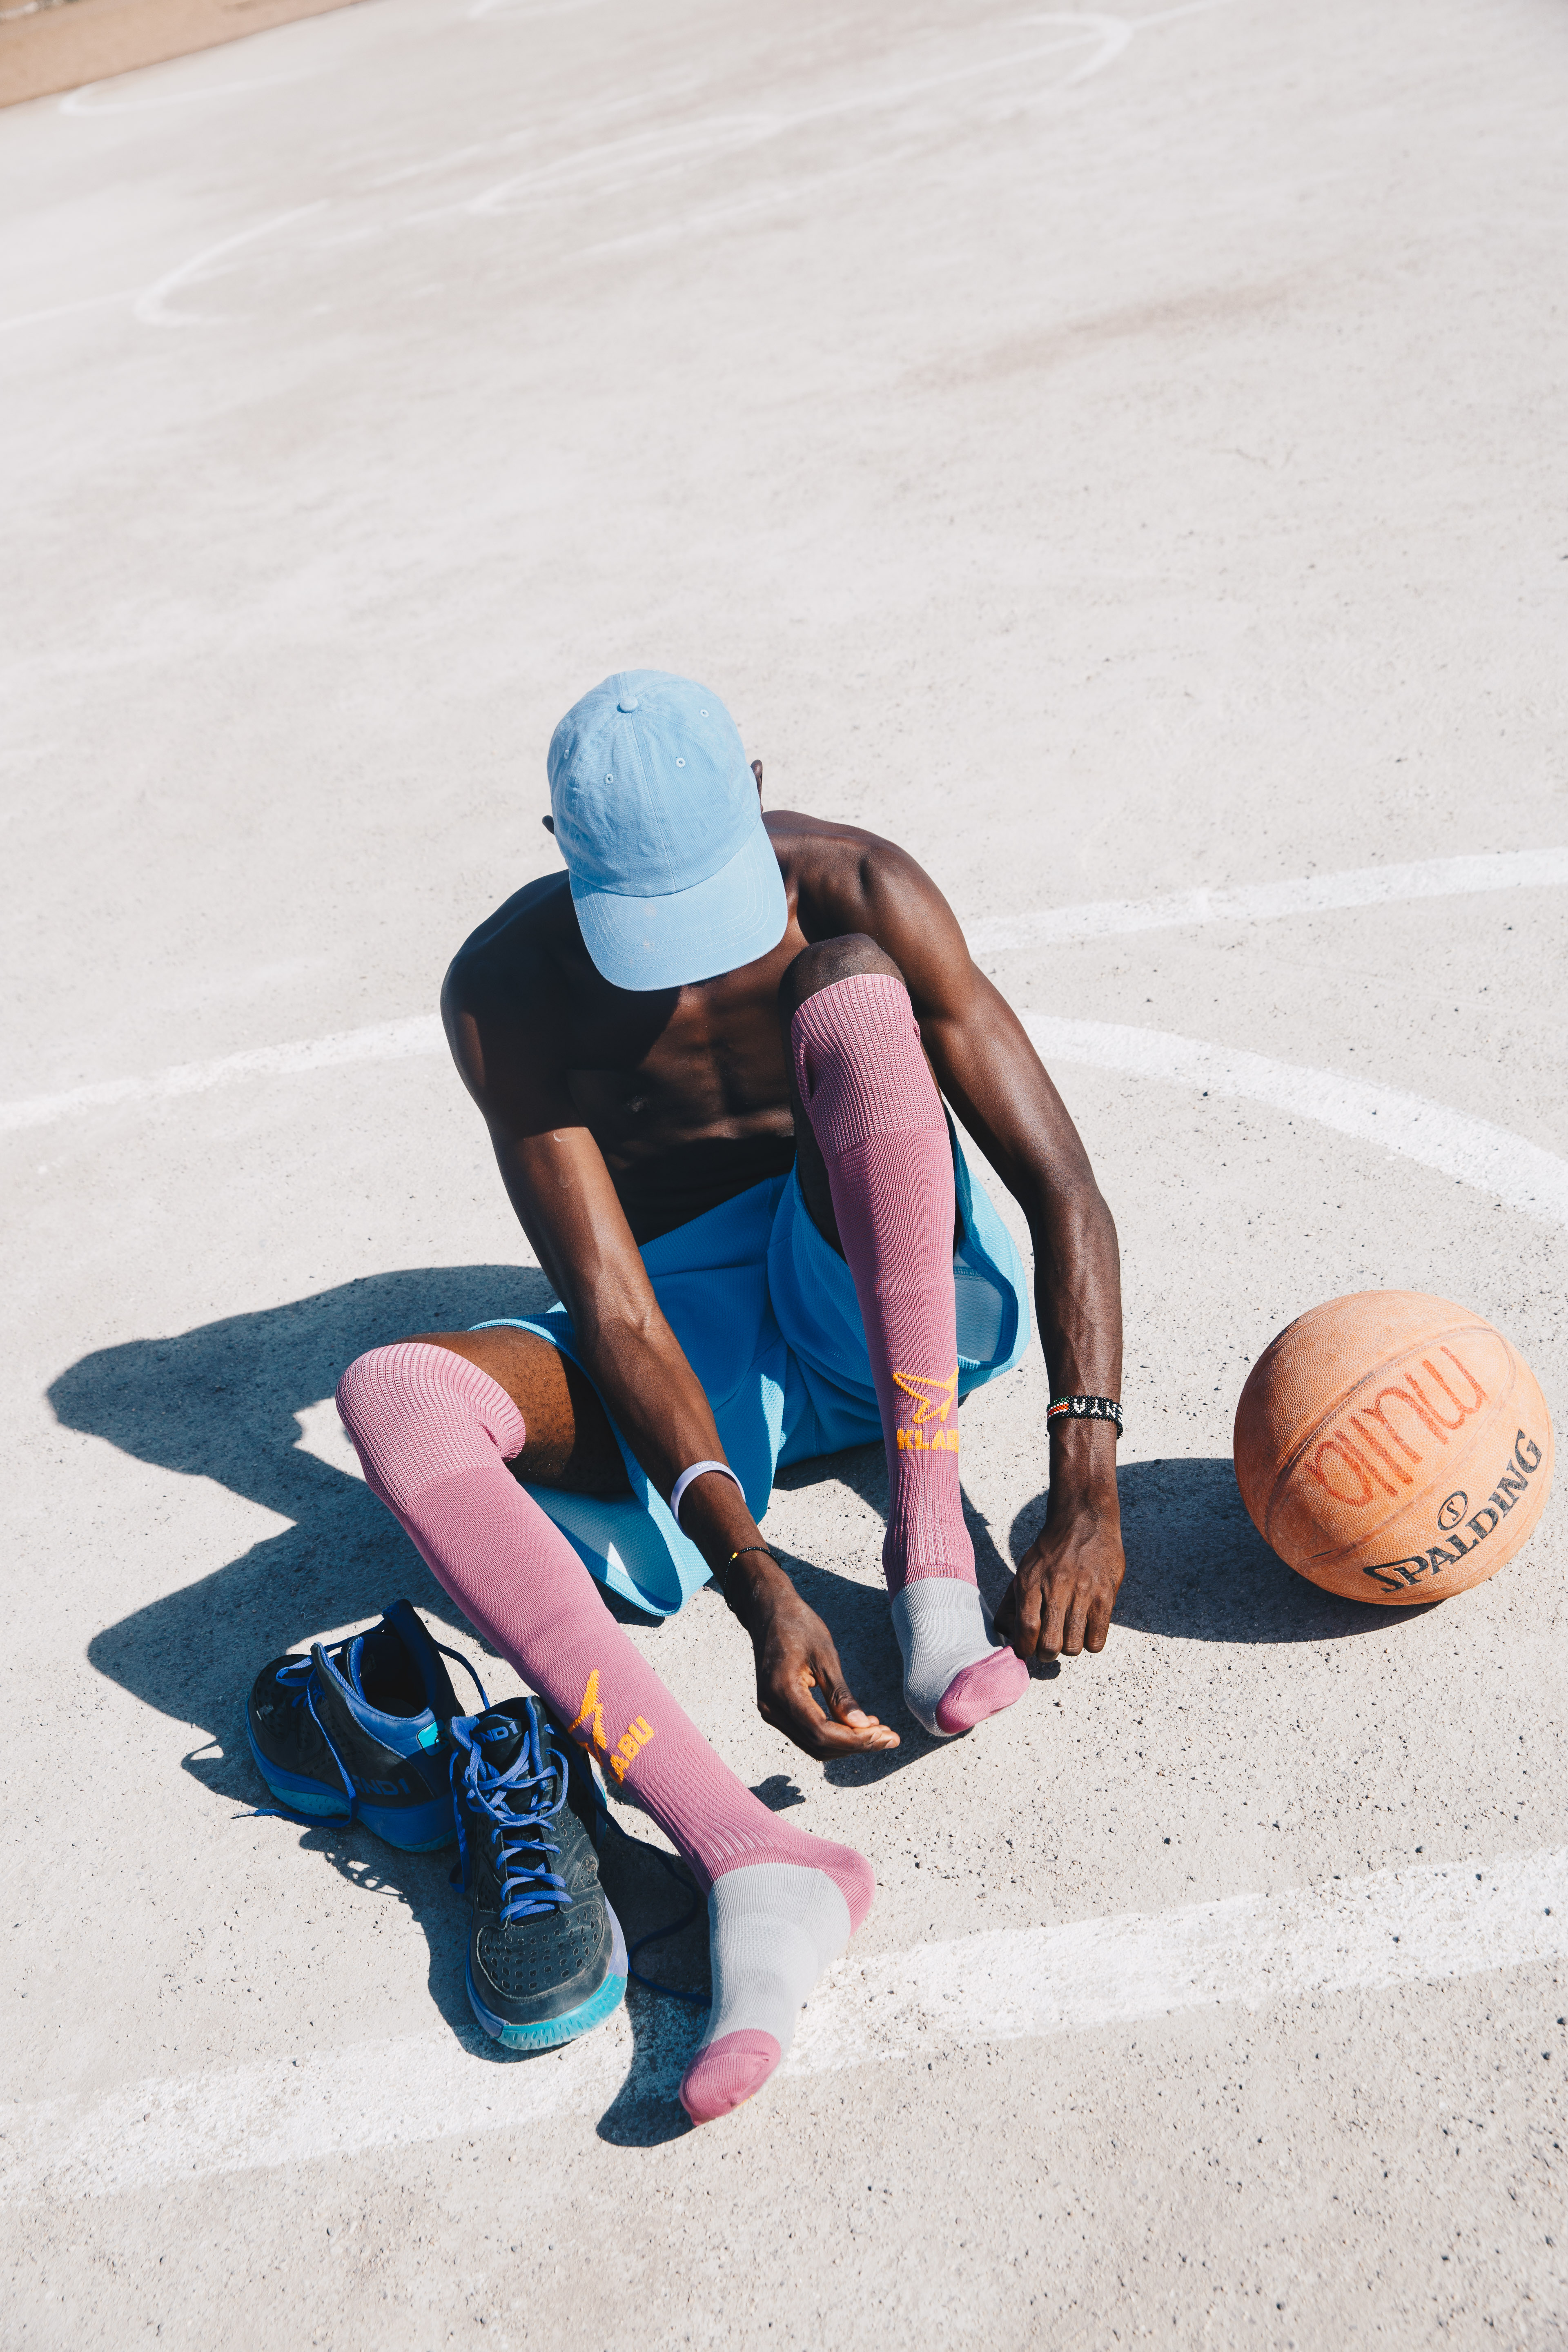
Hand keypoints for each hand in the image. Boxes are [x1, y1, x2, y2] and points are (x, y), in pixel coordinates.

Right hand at [741, 1568, 899, 1758]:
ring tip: (877, 1731)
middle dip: (855, 1745)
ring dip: (845, 1744)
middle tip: (889, 1736)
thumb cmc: (798, 1626)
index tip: (885, 1735)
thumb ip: (841, 1695)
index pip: (821, 1731)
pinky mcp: (775, 1710)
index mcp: (782, 1691)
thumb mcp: (825, 1656)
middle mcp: (771, 1708)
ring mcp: (770, 1711)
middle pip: (817, 1744)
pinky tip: (855, 1726)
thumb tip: (863, 1727)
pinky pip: (806, 1733)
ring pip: (812, 1744)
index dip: (855, 1740)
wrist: (768, 1612)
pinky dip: (832, 1735)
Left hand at [994, 1495, 1124, 1661]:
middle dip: (1046, 1654)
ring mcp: (1083, 1593)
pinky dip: (1089, 1644)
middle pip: (1050, 1644)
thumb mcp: (1024, 1570)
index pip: (1026, 1629)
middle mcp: (1056, 1588)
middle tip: (1048, 1649)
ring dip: (1068, 1649)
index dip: (1025, 1648)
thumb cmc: (1051, 1551)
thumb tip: (1004, 1632)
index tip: (1026, 1651)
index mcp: (1031, 1583)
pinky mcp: (1105, 1596)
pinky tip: (1085, 1631)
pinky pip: (1097, 1640)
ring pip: (1074, 1647)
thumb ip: (1012, 1602)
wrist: (1084, 1521)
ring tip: (1068, 1637)